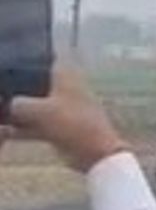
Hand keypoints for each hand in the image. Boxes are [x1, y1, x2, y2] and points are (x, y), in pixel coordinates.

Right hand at [9, 66, 126, 172]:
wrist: (93, 150)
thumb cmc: (72, 122)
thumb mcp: (42, 111)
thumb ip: (20, 104)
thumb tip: (9, 103)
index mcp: (65, 76)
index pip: (47, 59)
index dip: (31, 58)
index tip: (11, 60)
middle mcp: (62, 89)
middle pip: (36, 84)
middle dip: (18, 89)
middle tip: (1, 90)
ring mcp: (59, 109)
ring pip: (33, 106)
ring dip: (16, 112)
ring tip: (0, 115)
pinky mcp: (56, 128)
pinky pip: (33, 125)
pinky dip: (20, 129)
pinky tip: (4, 132)